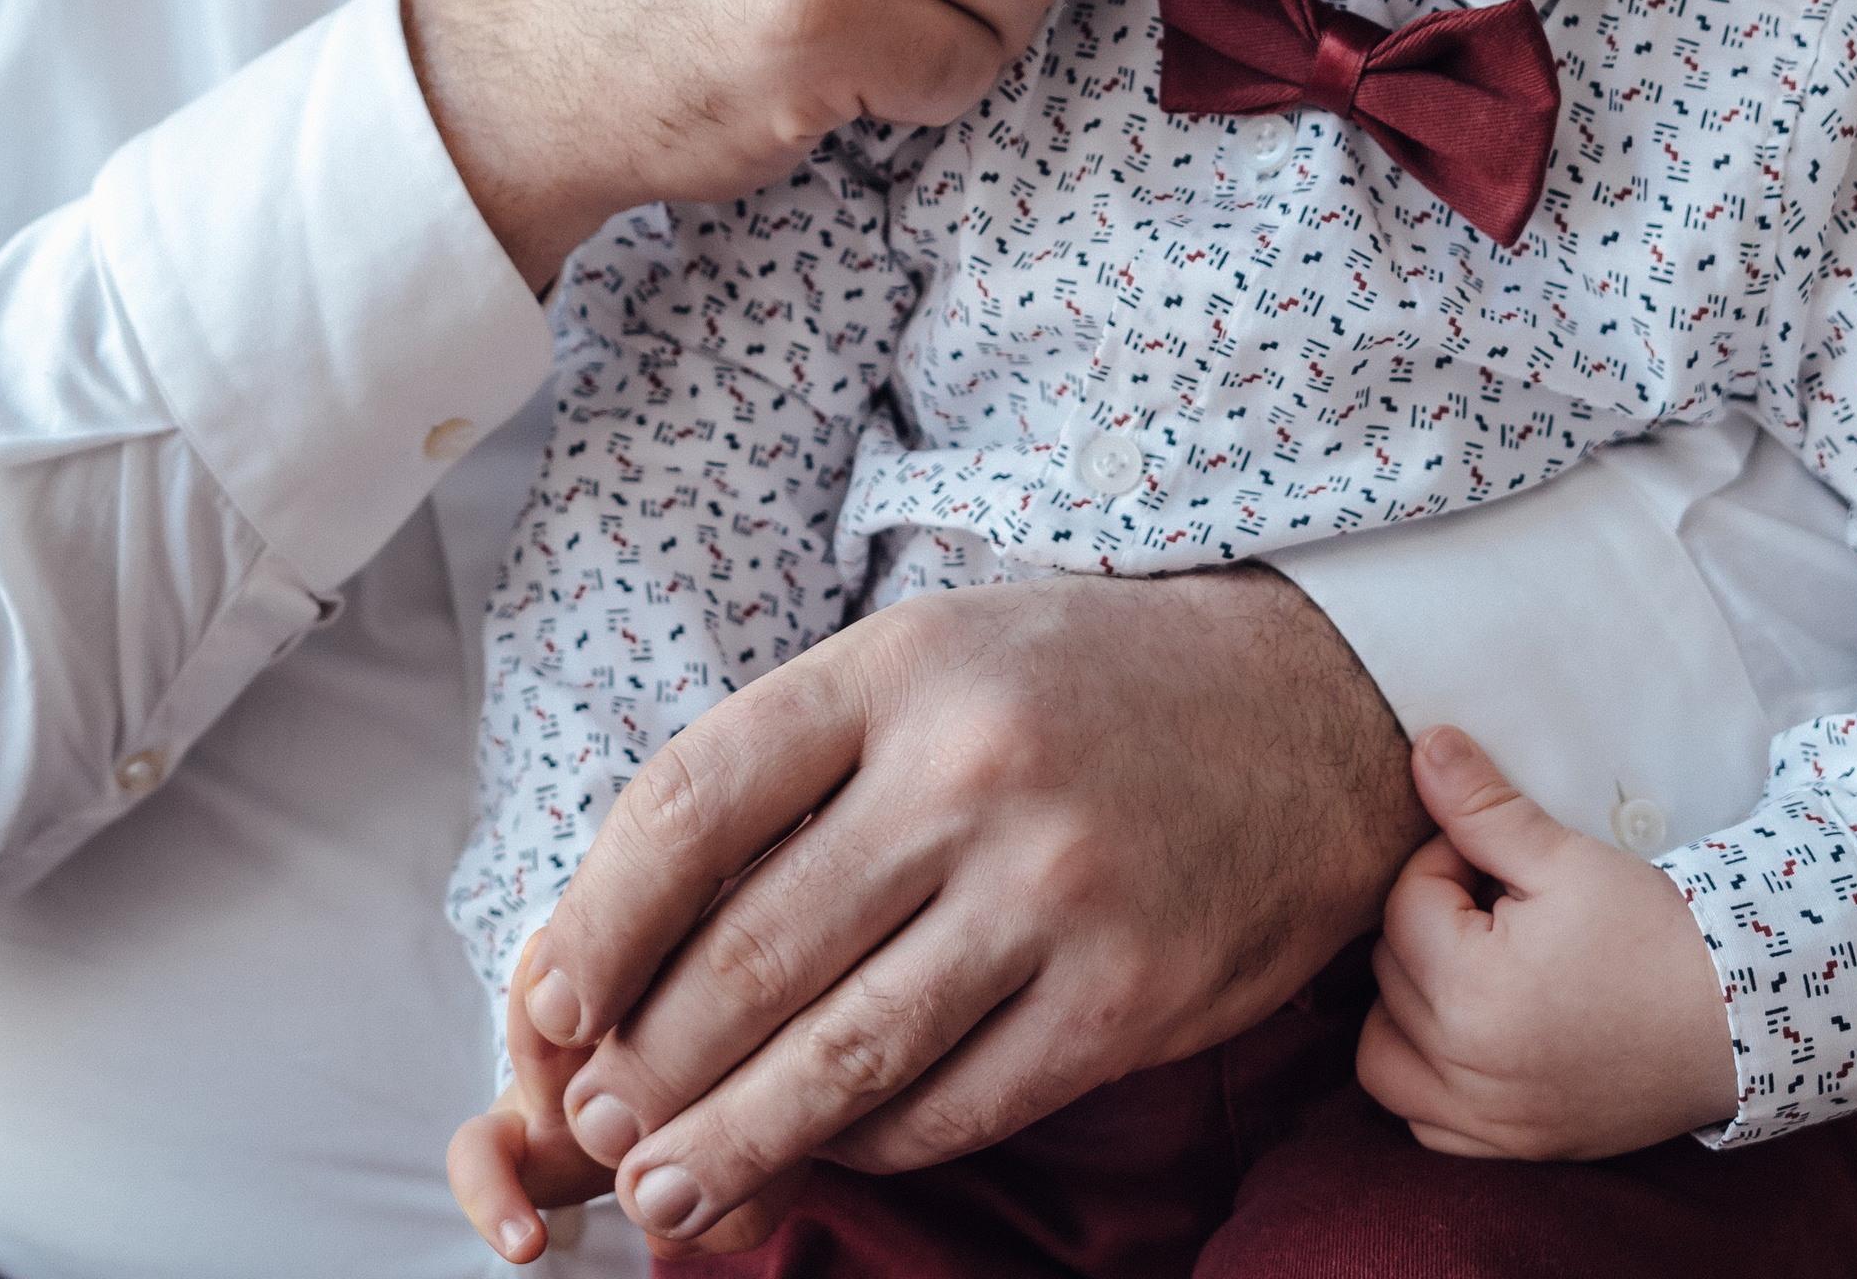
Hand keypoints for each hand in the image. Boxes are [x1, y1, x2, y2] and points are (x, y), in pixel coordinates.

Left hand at [470, 568, 1428, 1255]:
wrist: (1305, 707)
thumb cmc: (1076, 691)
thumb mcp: (932, 664)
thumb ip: (802, 778)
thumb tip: (641, 943)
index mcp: (899, 667)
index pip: (695, 803)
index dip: (600, 922)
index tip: (551, 1005)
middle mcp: (971, 770)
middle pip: (754, 954)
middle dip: (650, 1066)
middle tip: (595, 1128)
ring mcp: (1056, 886)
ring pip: (844, 1057)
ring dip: (733, 1143)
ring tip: (667, 1191)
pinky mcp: (1128, 994)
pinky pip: (959, 1104)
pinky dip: (875, 1148)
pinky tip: (831, 1155)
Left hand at [1357, 725, 1739, 1159]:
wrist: (1736, 1016)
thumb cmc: (1652, 931)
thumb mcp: (1565, 857)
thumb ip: (1481, 806)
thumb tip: (1423, 746)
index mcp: (1471, 995)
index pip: (1404, 902)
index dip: (1447, 861)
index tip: (1502, 862)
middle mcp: (1467, 1073)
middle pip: (1390, 972)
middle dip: (1430, 924)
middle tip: (1498, 904)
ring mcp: (1490, 1123)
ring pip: (1382, 1056)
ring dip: (1406, 1004)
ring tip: (1469, 964)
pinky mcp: (1516, 1148)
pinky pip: (1425, 1123)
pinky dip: (1426, 1080)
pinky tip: (1468, 1035)